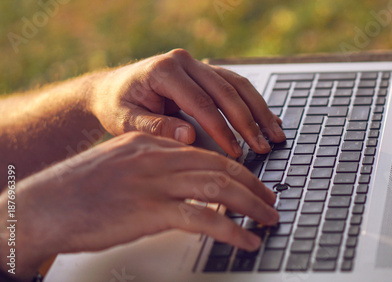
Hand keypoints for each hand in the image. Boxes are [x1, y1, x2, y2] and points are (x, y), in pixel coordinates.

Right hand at [0, 132, 277, 278]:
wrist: (43, 205)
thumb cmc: (78, 189)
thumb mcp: (120, 163)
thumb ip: (153, 164)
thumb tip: (183, 178)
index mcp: (152, 141)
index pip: (207, 151)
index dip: (237, 167)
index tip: (253, 181)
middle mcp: (158, 156)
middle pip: (221, 166)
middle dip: (254, 184)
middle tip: (271, 199)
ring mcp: (156, 182)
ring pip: (220, 187)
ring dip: (252, 204)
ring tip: (269, 218)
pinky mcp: (151, 210)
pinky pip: (204, 218)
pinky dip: (232, 229)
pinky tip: (247, 239)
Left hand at [90, 49, 285, 157]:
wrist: (113, 88)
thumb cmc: (118, 105)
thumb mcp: (125, 120)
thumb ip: (154, 127)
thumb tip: (188, 136)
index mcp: (165, 71)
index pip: (201, 103)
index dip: (221, 129)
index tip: (235, 152)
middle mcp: (185, 62)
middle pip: (226, 91)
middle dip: (248, 121)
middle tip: (264, 146)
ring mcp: (198, 65)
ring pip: (238, 86)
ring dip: (260, 111)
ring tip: (276, 134)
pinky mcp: (206, 73)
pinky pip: (236, 86)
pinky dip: (254, 104)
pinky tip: (269, 119)